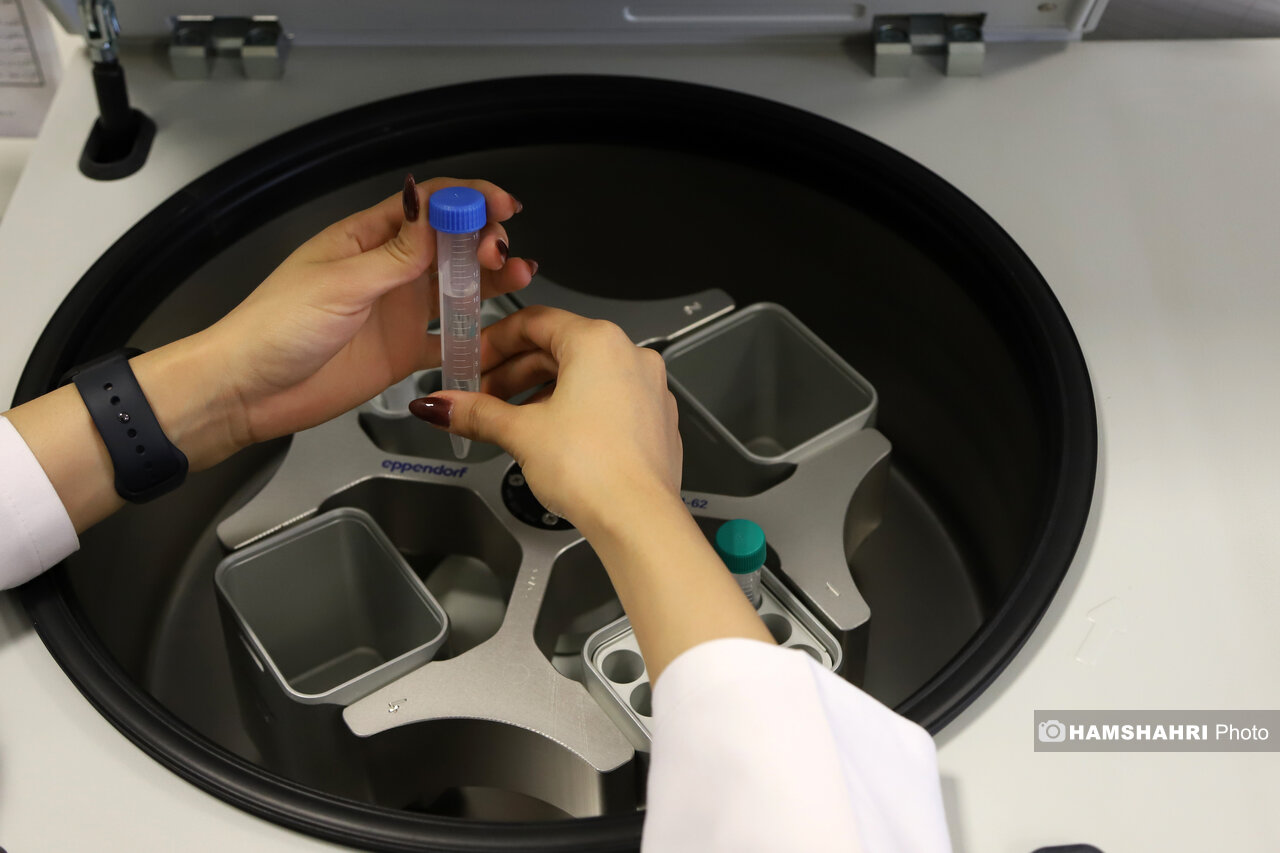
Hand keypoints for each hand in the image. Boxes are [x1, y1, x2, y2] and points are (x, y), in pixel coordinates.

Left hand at [4, 176, 532, 531]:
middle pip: (450, 245)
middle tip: (501, 254)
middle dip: (483, 241)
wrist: (249, 390)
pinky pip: (448, 342)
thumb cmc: (276, 327)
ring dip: (488, 281)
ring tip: (519, 276)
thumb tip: (441, 213)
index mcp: (366, 239)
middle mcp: (387, 271)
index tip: (501, 206)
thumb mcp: (342, 282)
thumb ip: (399, 255)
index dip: (467, 200)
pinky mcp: (401, 352)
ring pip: (456, 288)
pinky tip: (497, 334)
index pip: (426, 205)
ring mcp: (396, 311)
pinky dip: (474, 338)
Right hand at [409, 305, 682, 531]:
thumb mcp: (521, 433)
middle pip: (558, 348)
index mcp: (598, 342)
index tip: (472, 362)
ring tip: (511, 421)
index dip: (494, 342)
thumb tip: (442, 405)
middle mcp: (630, 356)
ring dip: (541, 392)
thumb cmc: (592, 469)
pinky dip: (574, 409)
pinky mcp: (654, 420)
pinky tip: (551, 436)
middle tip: (482, 397)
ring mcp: (648, 389)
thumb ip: (477, 412)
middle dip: (514, 373)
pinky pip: (607, 400)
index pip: (534, 321)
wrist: (638, 519)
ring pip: (584, 376)